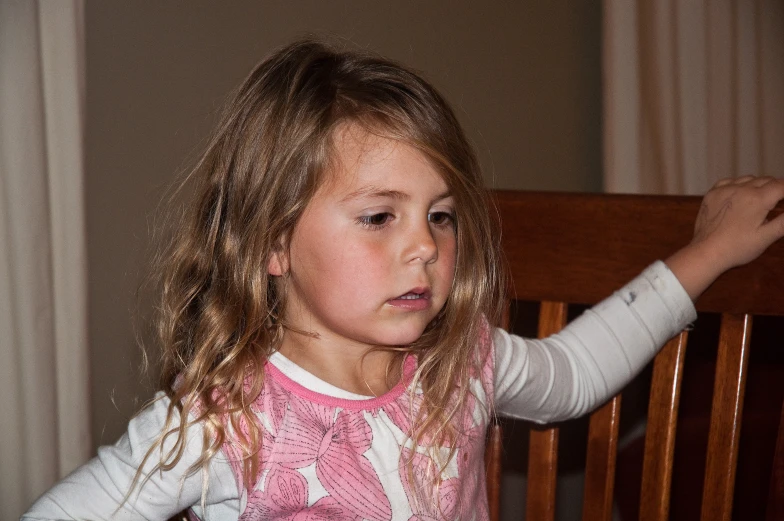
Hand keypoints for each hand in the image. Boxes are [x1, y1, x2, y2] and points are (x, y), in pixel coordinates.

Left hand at [665, 176, 783, 299]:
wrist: (706, 252)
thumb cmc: (737, 248)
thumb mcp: (767, 236)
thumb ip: (783, 222)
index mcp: (757, 199)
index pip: (781, 185)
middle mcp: (740, 189)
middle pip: (766, 180)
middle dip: (774, 189)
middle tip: (775, 204)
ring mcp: (723, 190)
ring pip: (748, 179)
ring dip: (757, 187)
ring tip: (757, 203)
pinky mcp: (711, 194)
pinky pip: (729, 182)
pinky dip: (738, 186)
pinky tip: (739, 198)